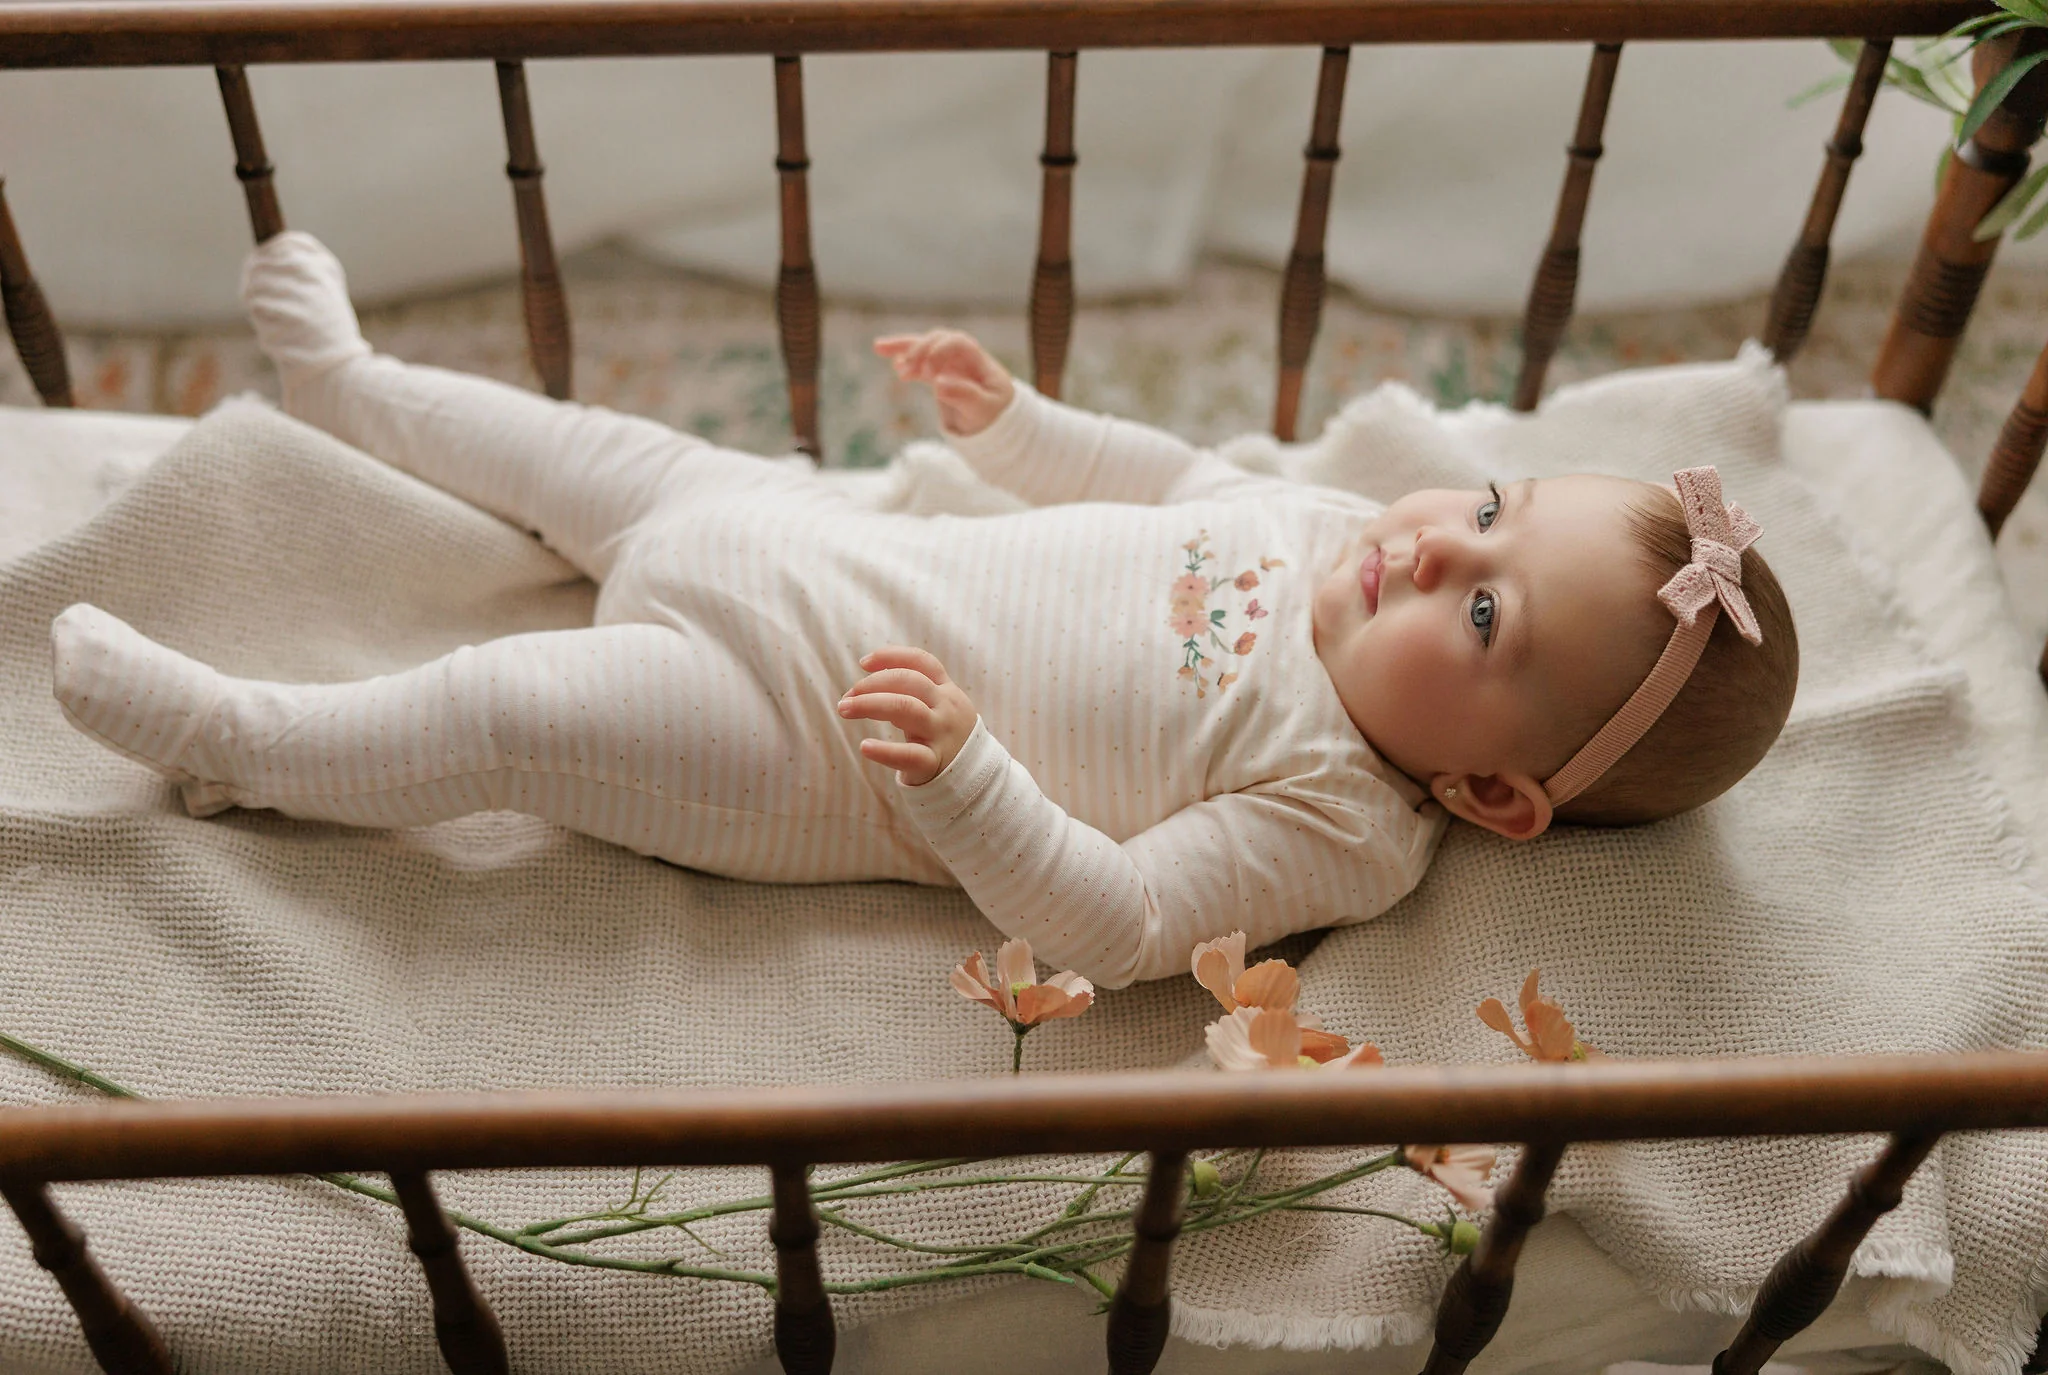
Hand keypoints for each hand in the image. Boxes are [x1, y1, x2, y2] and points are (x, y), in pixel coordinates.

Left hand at [839, 646, 979, 786]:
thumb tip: (864, 684)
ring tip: (844, 709)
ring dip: (870, 704)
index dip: (891, 656)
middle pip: (909, 681)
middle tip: (846, 696)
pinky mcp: (934, 762)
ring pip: (906, 708)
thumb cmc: (943, 736)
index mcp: (947, 691)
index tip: (863, 663)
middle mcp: (946, 707)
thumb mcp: (937, 707)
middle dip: (872, 683)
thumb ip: (910, 693)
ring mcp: (941, 734)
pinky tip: (864, 747)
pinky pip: (909, 754)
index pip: (922, 662)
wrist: (974, 776)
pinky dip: (885, 750)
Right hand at [873, 329, 1015, 436]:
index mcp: (978, 360)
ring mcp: (949, 363)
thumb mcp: (983, 409)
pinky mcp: (939, 372)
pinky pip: (919, 361)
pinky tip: (894, 366)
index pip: (958, 342)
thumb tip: (939, 383)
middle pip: (937, 339)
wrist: (995, 420)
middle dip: (918, 348)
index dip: (940, 351)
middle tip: (904, 368)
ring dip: (904, 347)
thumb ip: (964, 396)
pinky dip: (905, 360)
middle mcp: (962, 356)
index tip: (930, 374)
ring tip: (879, 348)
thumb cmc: (994, 413)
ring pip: (924, 346)